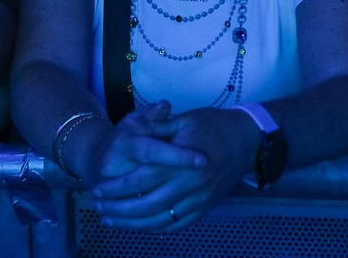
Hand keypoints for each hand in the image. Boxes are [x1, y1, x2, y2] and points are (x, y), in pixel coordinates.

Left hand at [94, 107, 254, 231]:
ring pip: (161, 219)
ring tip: (112, 221)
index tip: (98, 190)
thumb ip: (157, 128)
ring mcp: (200, 199)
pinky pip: (178, 224)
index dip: (118, 187)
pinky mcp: (206, 207)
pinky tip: (139, 226)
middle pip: (148, 203)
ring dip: (133, 223)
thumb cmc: (214, 125)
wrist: (248, 140)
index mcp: (182, 160)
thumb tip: (131, 133)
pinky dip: (156, 228)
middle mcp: (191, 183)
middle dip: (120, 209)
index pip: (143, 178)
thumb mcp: (184, 119)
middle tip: (99, 208)